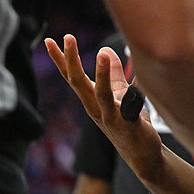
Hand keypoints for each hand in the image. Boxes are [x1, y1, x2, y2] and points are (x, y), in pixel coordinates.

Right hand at [44, 35, 163, 179]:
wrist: (143, 155)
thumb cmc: (129, 122)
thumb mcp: (119, 94)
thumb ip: (112, 74)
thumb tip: (104, 49)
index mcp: (91, 100)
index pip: (72, 77)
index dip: (60, 60)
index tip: (50, 40)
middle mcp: (96, 109)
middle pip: (79, 84)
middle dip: (72, 61)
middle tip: (67, 38)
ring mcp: (112, 118)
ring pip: (102, 96)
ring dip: (101, 75)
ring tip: (101, 55)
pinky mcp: (130, 125)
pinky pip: (134, 105)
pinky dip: (138, 90)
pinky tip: (143, 75)